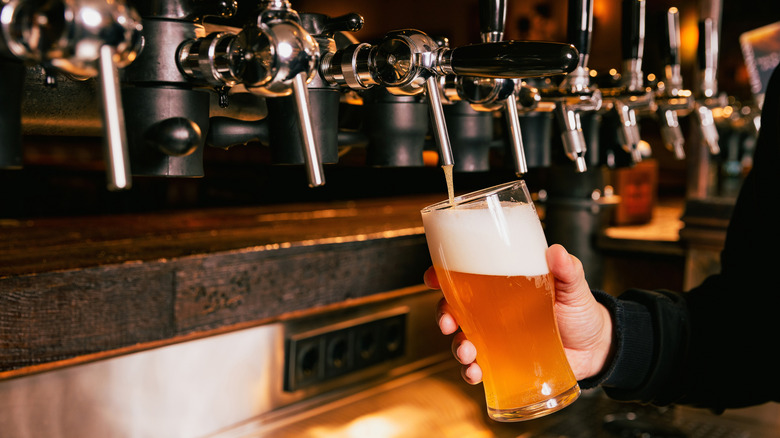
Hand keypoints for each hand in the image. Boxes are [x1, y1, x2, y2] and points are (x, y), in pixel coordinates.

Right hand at [425, 244, 613, 383]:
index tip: (433, 277)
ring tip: (467, 351)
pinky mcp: (503, 362)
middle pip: (453, 308)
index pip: (464, 276)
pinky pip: (477, 367)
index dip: (442, 275)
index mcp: (502, 285)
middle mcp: (492, 311)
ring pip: (461, 339)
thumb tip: (556, 252)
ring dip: (456, 346)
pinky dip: (470, 371)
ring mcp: (495, 337)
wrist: (597, 348)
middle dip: (442, 314)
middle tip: (447, 321)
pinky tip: (475, 372)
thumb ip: (567, 268)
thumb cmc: (580, 311)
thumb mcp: (574, 286)